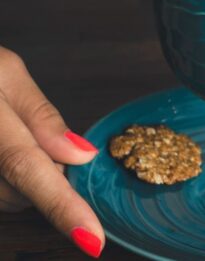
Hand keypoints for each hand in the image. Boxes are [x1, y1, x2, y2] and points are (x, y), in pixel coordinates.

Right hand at [0, 47, 103, 257]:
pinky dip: (5, 184)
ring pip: (4, 201)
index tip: (91, 238)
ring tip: (8, 138)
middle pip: (17, 192)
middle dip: (46, 176)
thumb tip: (81, 155)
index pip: (26, 166)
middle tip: (37, 139)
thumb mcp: (5, 73)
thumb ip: (41, 115)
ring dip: (20, 183)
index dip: (61, 206)